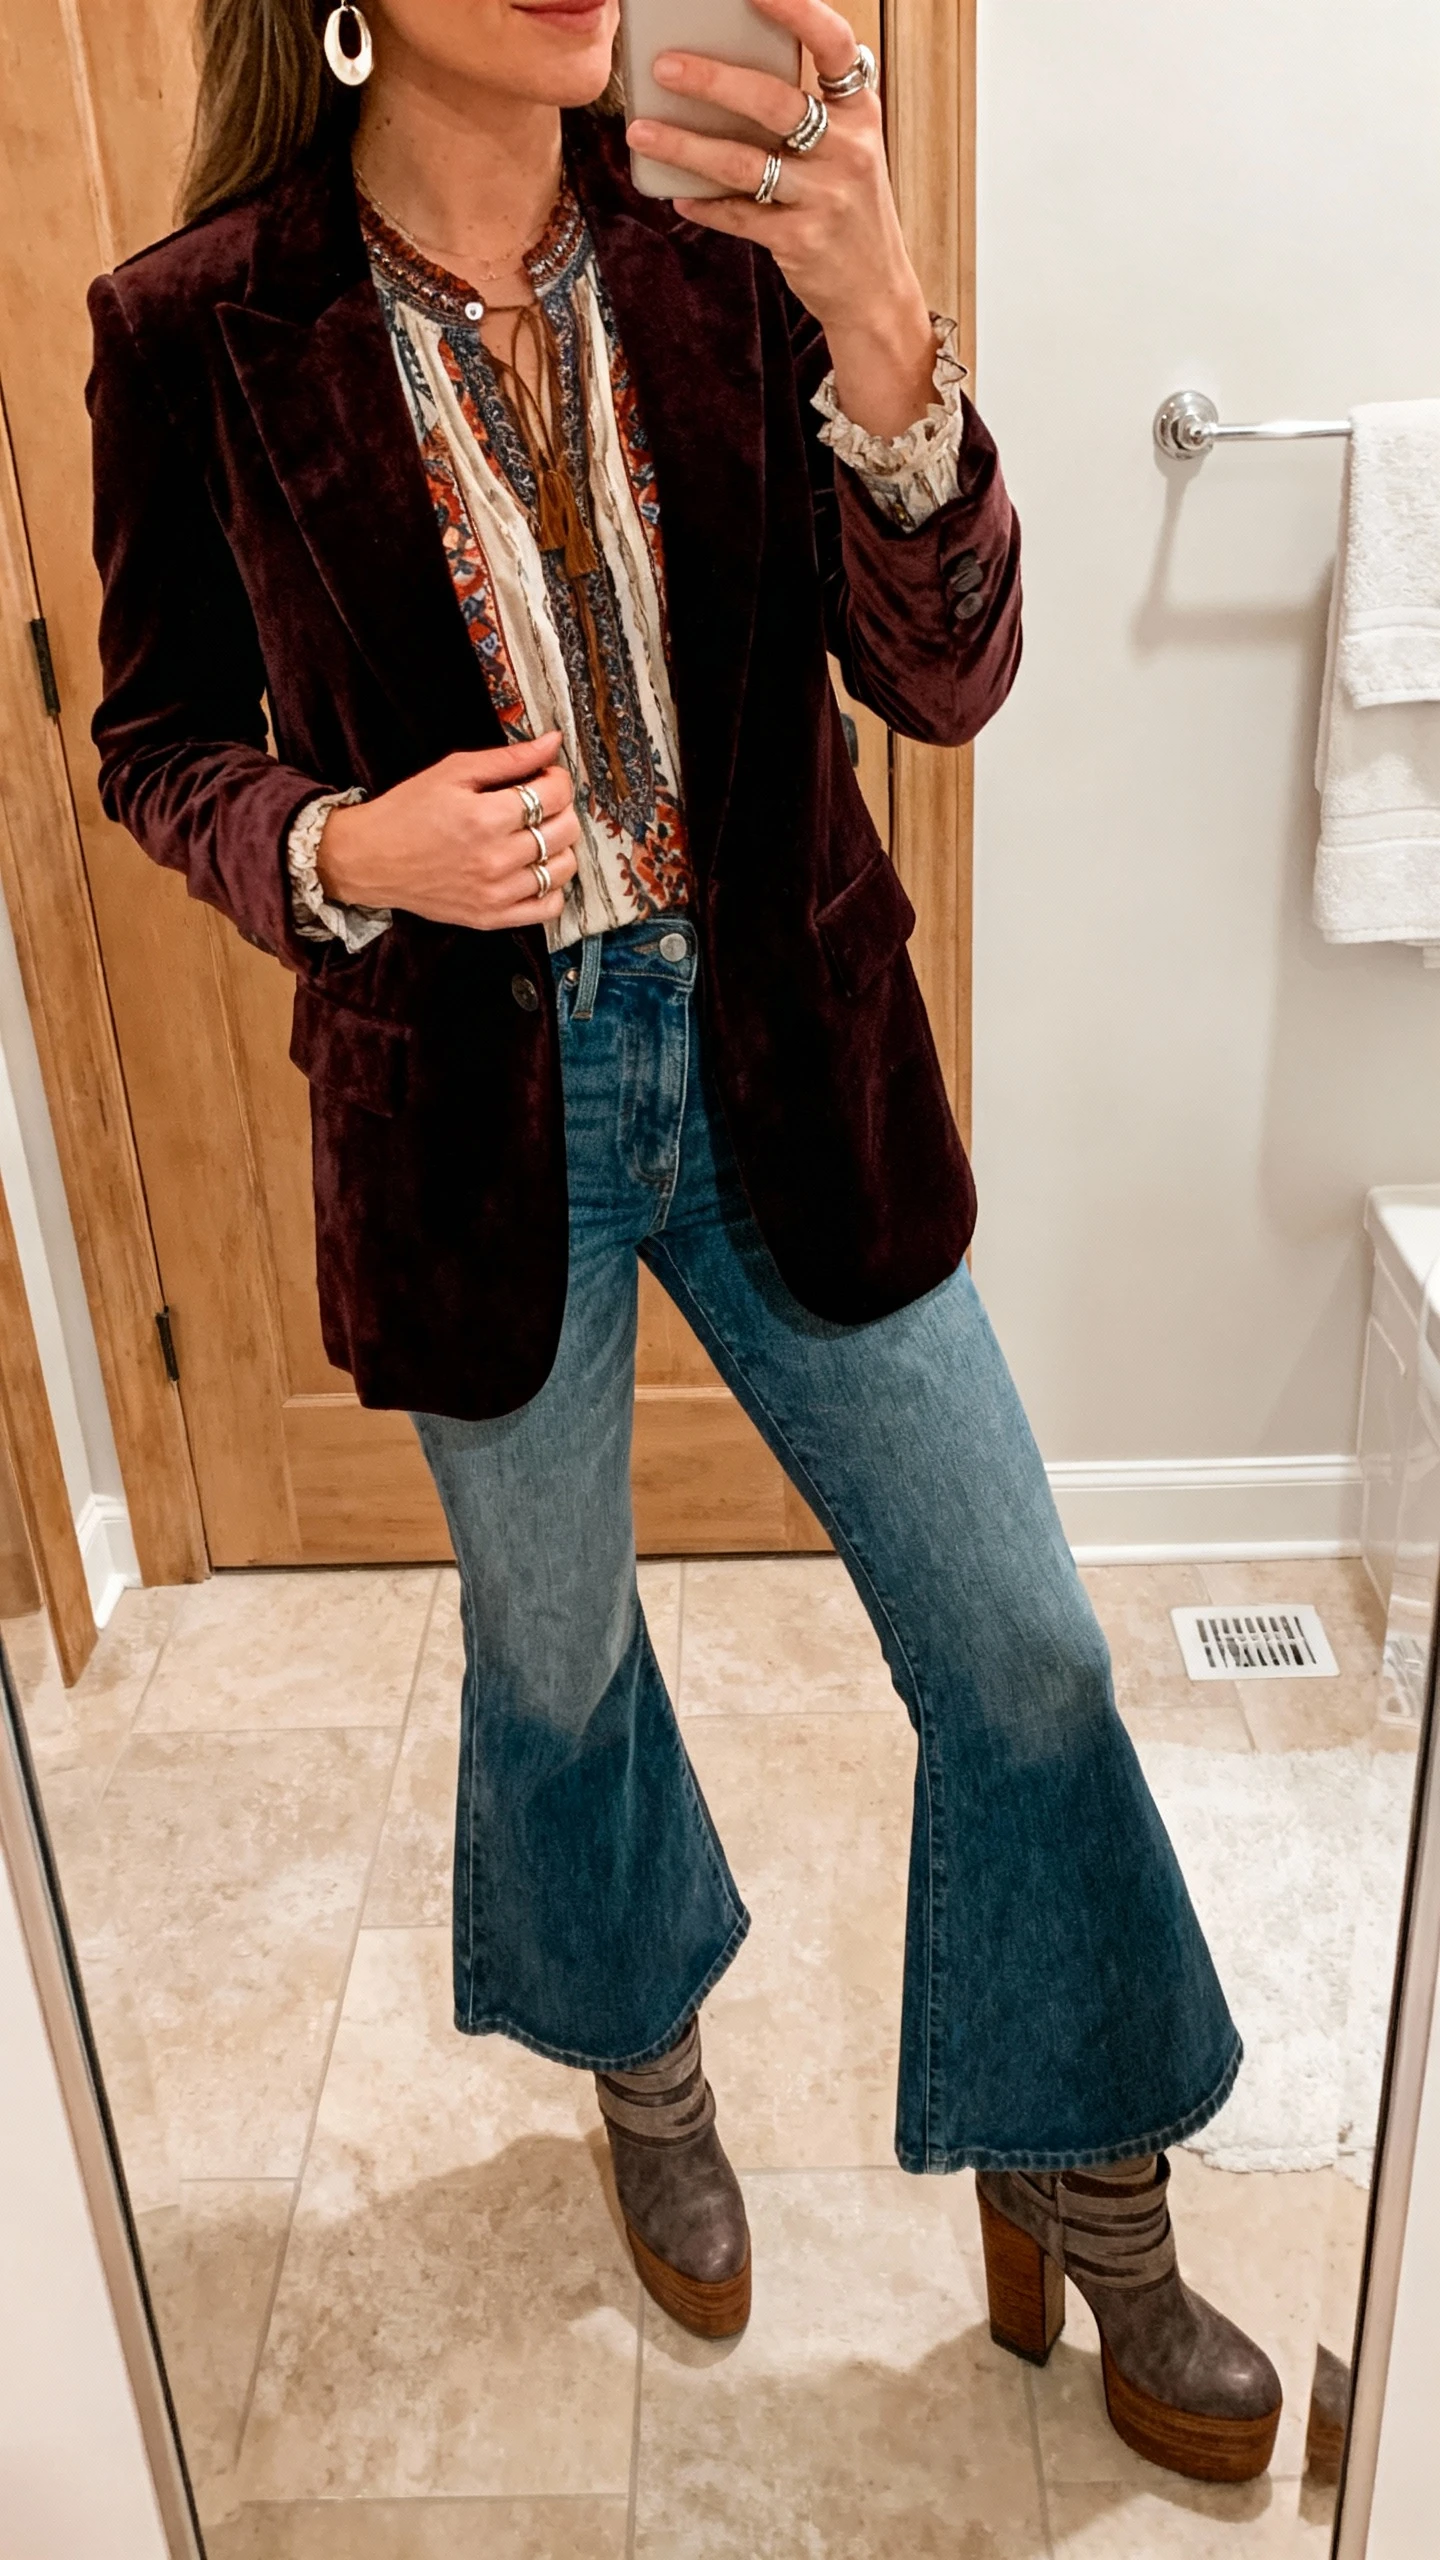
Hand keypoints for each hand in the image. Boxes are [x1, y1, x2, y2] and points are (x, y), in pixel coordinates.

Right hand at [318, 732, 581, 931]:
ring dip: (560, 847)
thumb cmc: (407, 811)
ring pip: (564, 869)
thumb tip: (553, 743)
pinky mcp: (492, 917)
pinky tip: (534, 870)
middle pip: (565, 831)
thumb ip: (508, 758)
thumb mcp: (453, 771)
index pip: (555, 795)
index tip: (546, 777)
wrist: (370, 859)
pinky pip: (549, 908)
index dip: (558, 779)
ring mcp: (495, 893)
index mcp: (485, 817)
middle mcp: (495, 859)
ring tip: (537, 835)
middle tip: (541, 803)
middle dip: (562, 809)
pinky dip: (552, 888)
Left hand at [626, 0, 936, 437]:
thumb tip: (724, 69)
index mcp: (860, 112)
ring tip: (641, 131)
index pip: (835, 45)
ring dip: (685, 146)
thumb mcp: (846, 148)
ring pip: (743, 163)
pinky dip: (703, 204)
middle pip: (774, 102)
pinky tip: (675, 195)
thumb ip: (806, 110)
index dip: (797, 11)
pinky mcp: (800, 241)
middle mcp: (848, 150)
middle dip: (713, 80)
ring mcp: (825, 198)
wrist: (875, 290)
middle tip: (664, 64)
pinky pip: (738, 216)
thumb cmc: (848, 206)